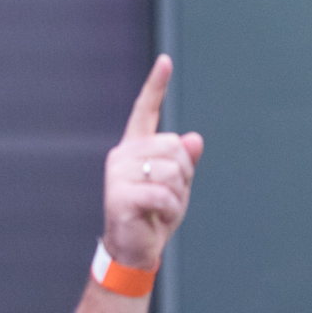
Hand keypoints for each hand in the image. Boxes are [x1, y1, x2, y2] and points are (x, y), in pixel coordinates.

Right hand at [102, 55, 203, 273]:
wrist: (134, 250)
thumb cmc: (153, 217)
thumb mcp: (177, 188)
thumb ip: (184, 164)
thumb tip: (194, 139)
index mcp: (135, 149)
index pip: (145, 111)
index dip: (156, 87)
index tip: (165, 62)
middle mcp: (123, 155)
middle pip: (173, 147)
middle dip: (183, 176)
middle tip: (168, 198)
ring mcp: (118, 174)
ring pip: (171, 171)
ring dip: (176, 196)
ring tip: (160, 210)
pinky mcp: (120, 195)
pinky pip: (163, 194)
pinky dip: (169, 211)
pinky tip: (157, 218)